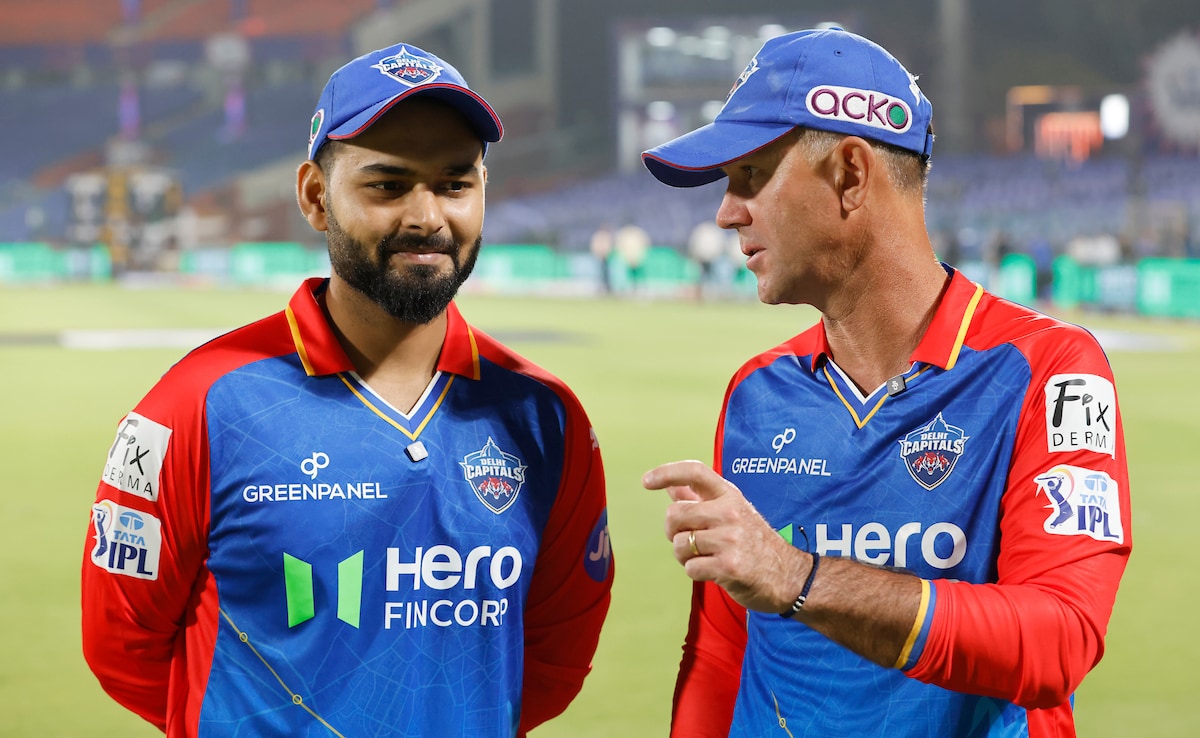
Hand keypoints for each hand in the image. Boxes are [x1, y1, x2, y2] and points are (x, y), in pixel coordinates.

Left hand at [643, 460, 809, 613]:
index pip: (695, 472)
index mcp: (730, 495)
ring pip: (680, 544)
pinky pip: (690, 568)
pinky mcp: (730, 566)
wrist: (789, 576)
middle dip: (672, 531)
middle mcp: (730, 512)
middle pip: (675, 514)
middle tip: (685, 540)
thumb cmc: (753, 542)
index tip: (646, 481)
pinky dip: (695, 572)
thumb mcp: (732, 512)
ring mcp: (731, 539)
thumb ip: (700, 499)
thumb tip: (671, 485)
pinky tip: (713, 571)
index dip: (666, 472)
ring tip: (704, 557)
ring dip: (684, 556)